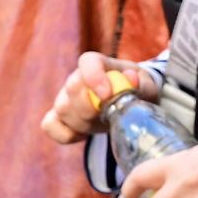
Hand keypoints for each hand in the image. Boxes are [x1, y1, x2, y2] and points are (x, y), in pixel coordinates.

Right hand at [41, 50, 158, 143]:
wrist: (127, 103)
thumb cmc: (137, 91)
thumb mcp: (147, 87)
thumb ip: (142, 84)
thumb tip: (130, 78)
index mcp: (100, 64)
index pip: (88, 62)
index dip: (94, 78)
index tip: (107, 95)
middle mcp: (77, 78)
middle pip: (72, 89)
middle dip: (91, 107)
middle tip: (109, 115)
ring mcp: (64, 98)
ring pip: (63, 110)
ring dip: (84, 123)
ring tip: (103, 123)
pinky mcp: (56, 116)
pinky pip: (50, 126)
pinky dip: (67, 134)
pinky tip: (84, 134)